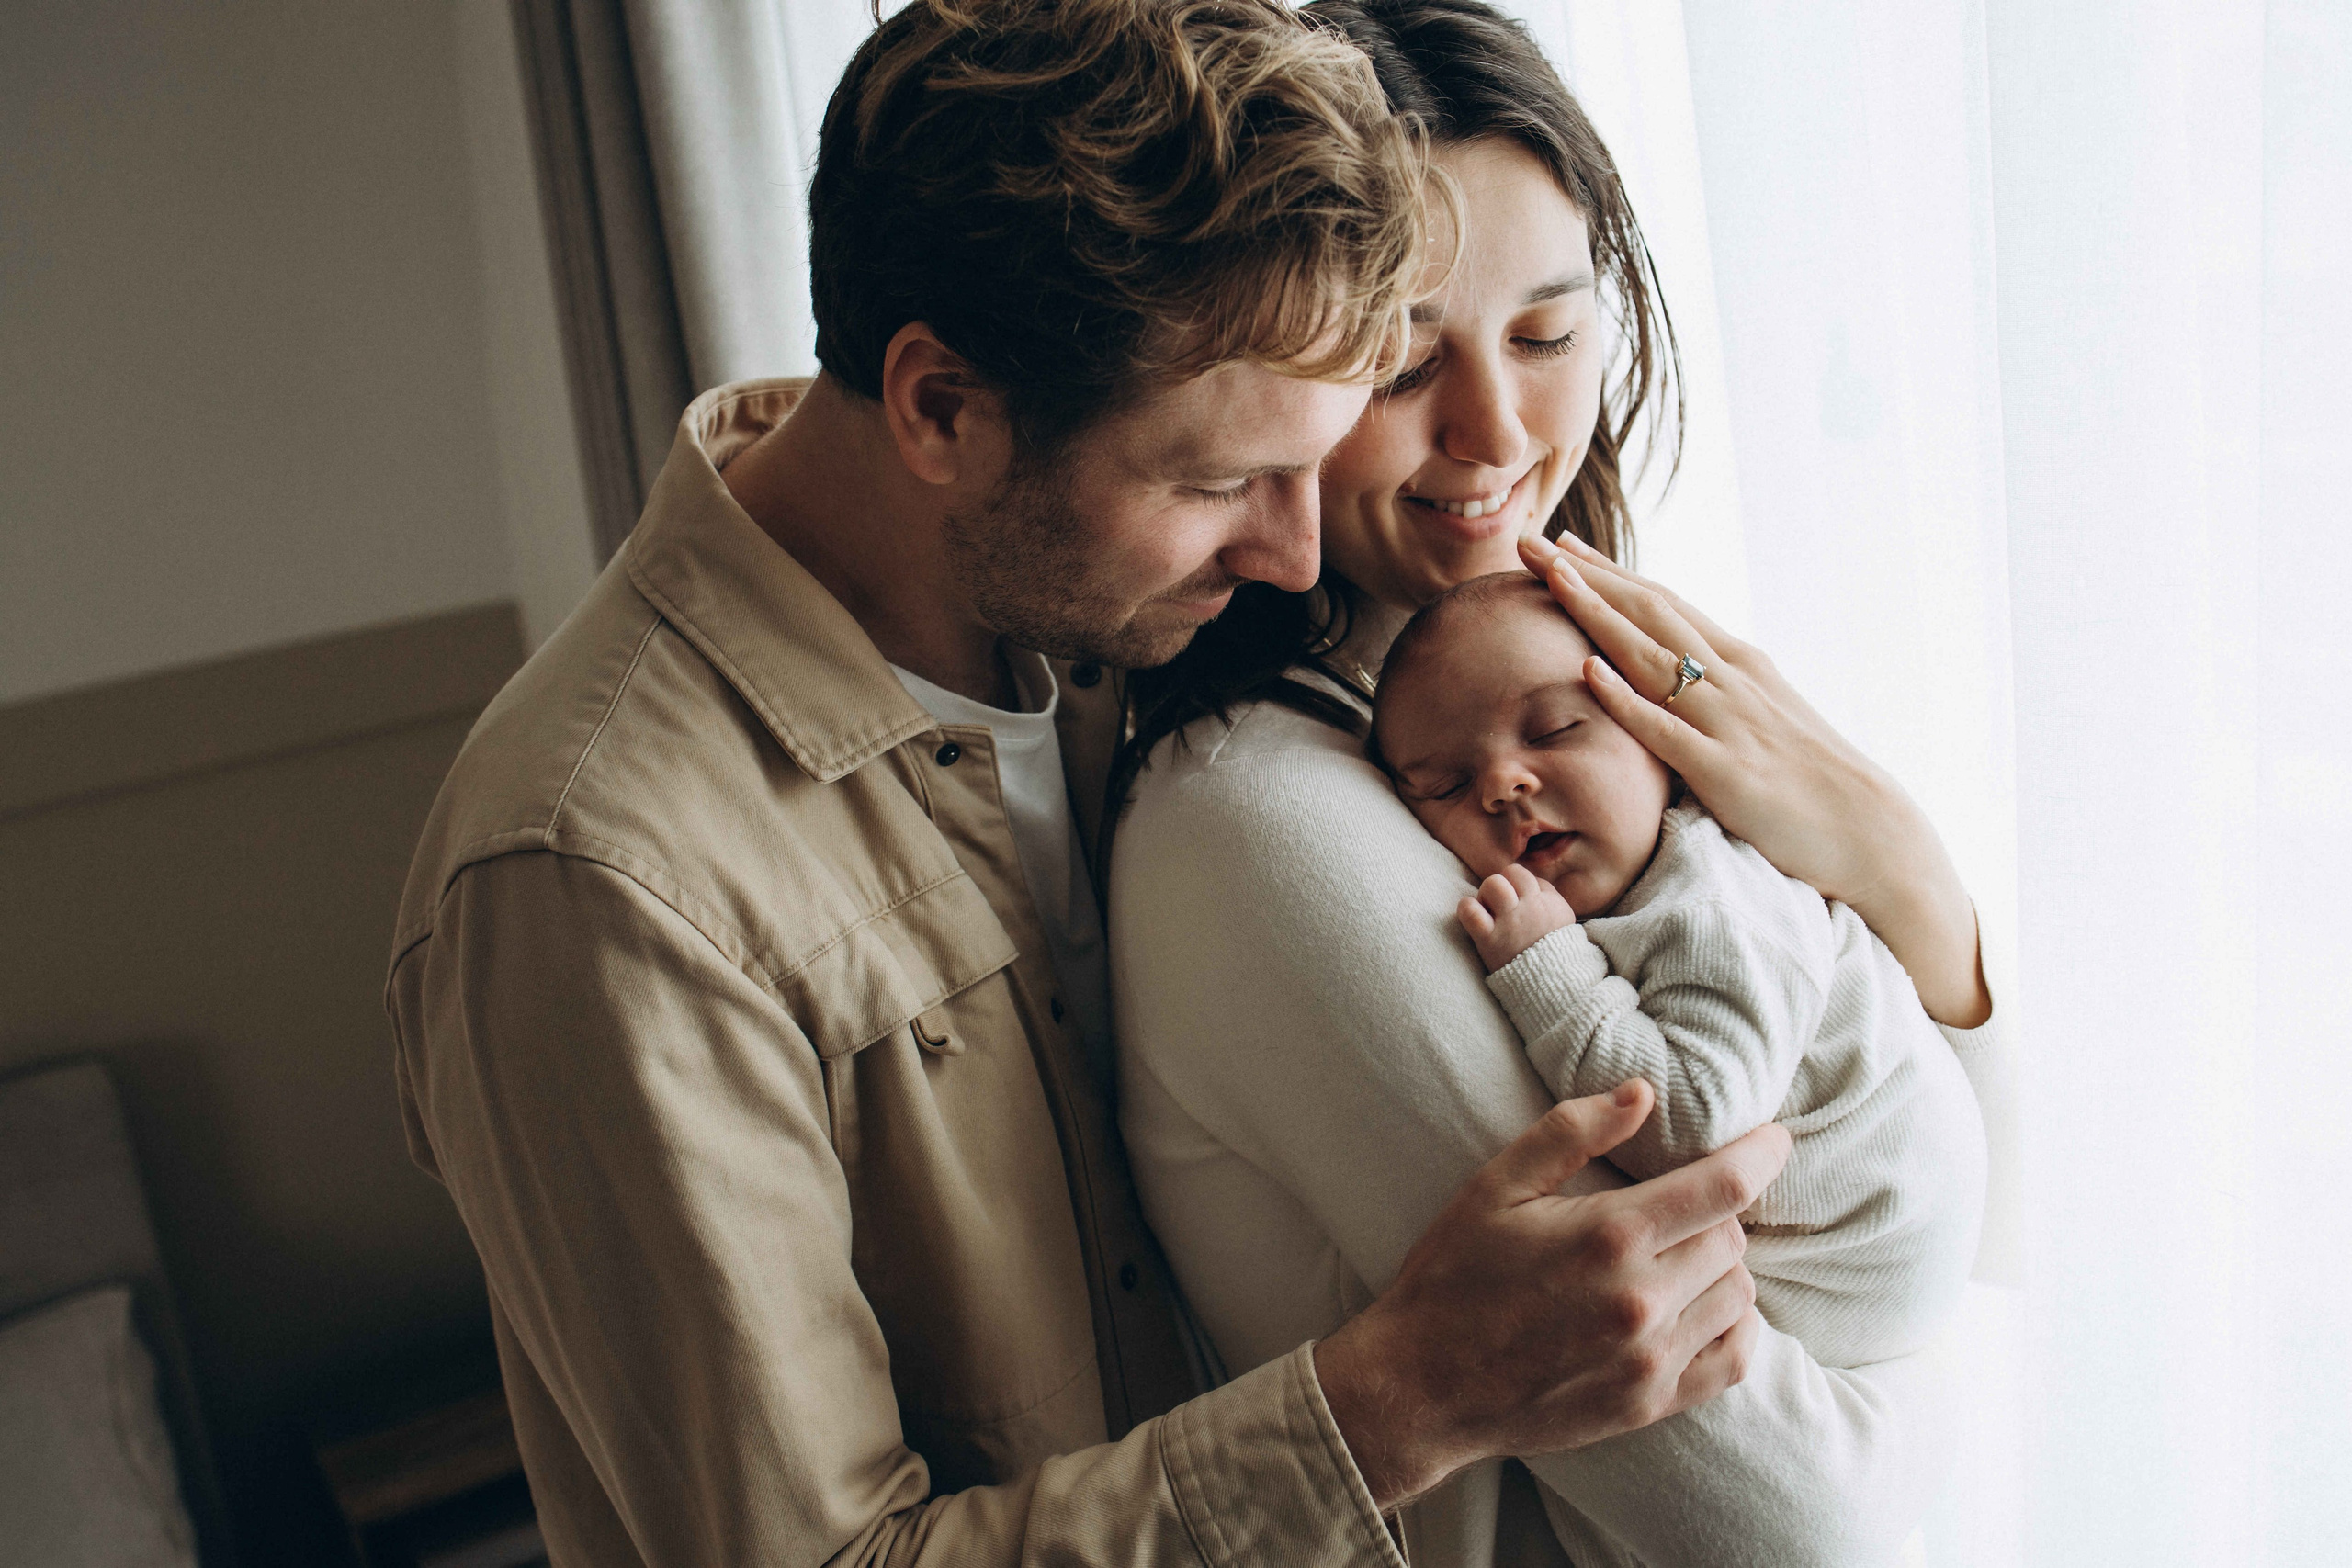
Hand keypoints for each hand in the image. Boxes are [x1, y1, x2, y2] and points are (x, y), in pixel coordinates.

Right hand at [1314, 1081, 1785, 1508]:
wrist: (1421, 1387)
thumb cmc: (1451, 1277)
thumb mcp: (1495, 1186)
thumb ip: (1571, 1132)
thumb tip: (1643, 1093)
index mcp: (1609, 1237)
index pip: (1725, 1188)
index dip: (1761, 1154)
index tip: (1774, 1138)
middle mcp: (1641, 1301)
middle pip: (1732, 1238)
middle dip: (1715, 1210)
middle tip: (1676, 1203)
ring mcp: (1650, 1360)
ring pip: (1739, 1294)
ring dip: (1720, 1265)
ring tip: (1675, 1253)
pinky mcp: (1650, 1404)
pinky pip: (1733, 1358)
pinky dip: (1732, 1324)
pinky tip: (1699, 1306)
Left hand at [1459, 864, 1576, 972]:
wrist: (1551, 985)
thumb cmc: (1552, 951)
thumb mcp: (1562, 918)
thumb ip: (1546, 894)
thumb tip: (1526, 880)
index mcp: (1548, 902)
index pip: (1522, 874)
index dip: (1513, 884)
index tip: (1513, 902)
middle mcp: (1530, 908)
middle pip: (1507, 874)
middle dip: (1498, 886)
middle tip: (1497, 908)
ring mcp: (1509, 923)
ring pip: (1491, 884)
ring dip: (1484, 895)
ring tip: (1488, 914)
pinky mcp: (1490, 939)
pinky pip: (1470, 909)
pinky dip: (1466, 909)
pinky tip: (1472, 919)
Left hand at [1516, 534, 1989, 1026]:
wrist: (1870, 830)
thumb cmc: (1811, 781)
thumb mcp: (1763, 717)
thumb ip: (1720, 692)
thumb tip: (1679, 675)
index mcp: (1738, 664)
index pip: (1664, 605)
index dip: (1610, 575)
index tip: (1563, 547)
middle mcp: (1731, 679)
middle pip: (1648, 613)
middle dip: (1587, 576)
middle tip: (1531, 542)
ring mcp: (1727, 721)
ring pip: (1651, 655)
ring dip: (1598, 614)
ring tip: (1551, 579)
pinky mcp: (1724, 770)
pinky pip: (1666, 729)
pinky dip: (1626, 698)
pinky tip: (1589, 671)